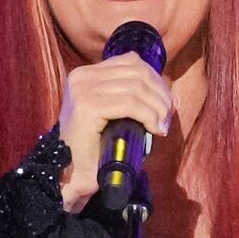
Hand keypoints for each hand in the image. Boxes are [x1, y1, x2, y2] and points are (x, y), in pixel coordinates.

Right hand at [56, 58, 173, 213]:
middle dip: (159, 93)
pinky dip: (148, 115)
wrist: (70, 176)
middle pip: (135, 72)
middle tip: (168, 115)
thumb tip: (166, 91)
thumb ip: (128, 97)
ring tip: (163, 125)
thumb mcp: (111, 115)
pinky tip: (155, 129)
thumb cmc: (94, 151)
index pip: (130, 61)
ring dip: (156, 106)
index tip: (166, 102)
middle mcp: (81, 77)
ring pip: (135, 88)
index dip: (155, 79)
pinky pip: (129, 104)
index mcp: (85, 74)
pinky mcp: (87, 107)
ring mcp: (82, 90)